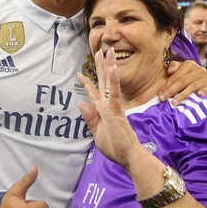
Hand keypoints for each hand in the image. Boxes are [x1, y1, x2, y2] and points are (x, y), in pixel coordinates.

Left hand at [77, 48, 141, 168]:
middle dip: (100, 66)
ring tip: (107, 52)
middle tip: (99, 51)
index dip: (86, 84)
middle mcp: (108, 105)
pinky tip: (113, 68)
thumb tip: (81, 103)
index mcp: (102, 111)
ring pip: (109, 82)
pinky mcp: (117, 110)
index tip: (79, 74)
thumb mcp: (96, 133)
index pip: (93, 94)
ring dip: (108, 66)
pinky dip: (113, 80)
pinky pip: (114, 92)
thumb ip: (90, 119)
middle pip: (102, 81)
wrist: (127, 156)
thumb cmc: (115, 146)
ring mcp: (113, 106)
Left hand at [158, 60, 206, 105]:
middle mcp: (199, 69)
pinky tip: (199, 95)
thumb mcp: (182, 71)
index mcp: (189, 64)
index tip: (160, 93)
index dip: (167, 85)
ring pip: (193, 86)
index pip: (176, 76)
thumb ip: (174, 68)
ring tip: (174, 103)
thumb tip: (169, 70)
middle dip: (171, 91)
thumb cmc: (191, 79)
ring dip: (183, 95)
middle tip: (163, 99)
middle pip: (183, 81)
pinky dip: (204, 91)